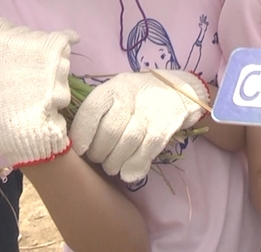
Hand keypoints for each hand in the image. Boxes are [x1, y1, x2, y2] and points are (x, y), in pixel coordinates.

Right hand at [0, 18, 78, 166]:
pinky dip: (68, 40)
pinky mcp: (56, 47)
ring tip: (48, 74)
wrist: (24, 120)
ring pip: (45, 39)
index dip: (7, 36)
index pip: (0, 25)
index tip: (13, 48)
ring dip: (47, 52)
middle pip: (24, 33)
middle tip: (32, 67)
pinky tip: (72, 40)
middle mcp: (12, 38)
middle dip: (28, 47)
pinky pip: (65, 37)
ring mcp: (36, 41)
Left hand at [70, 69, 209, 182]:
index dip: (82, 133)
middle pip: (109, 130)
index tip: (79, 150)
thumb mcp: (119, 95)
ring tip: (112, 167)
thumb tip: (79, 145)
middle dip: (99, 153)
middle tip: (98, 160)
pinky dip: (135, 165)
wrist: (181, 90)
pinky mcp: (166, 125)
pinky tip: (128, 174)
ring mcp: (150, 110)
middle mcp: (131, 95)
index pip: (92, 110)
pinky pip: (147, 149)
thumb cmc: (140, 96)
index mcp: (114, 87)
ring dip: (115, 161)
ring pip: (127, 142)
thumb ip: (101, 114)